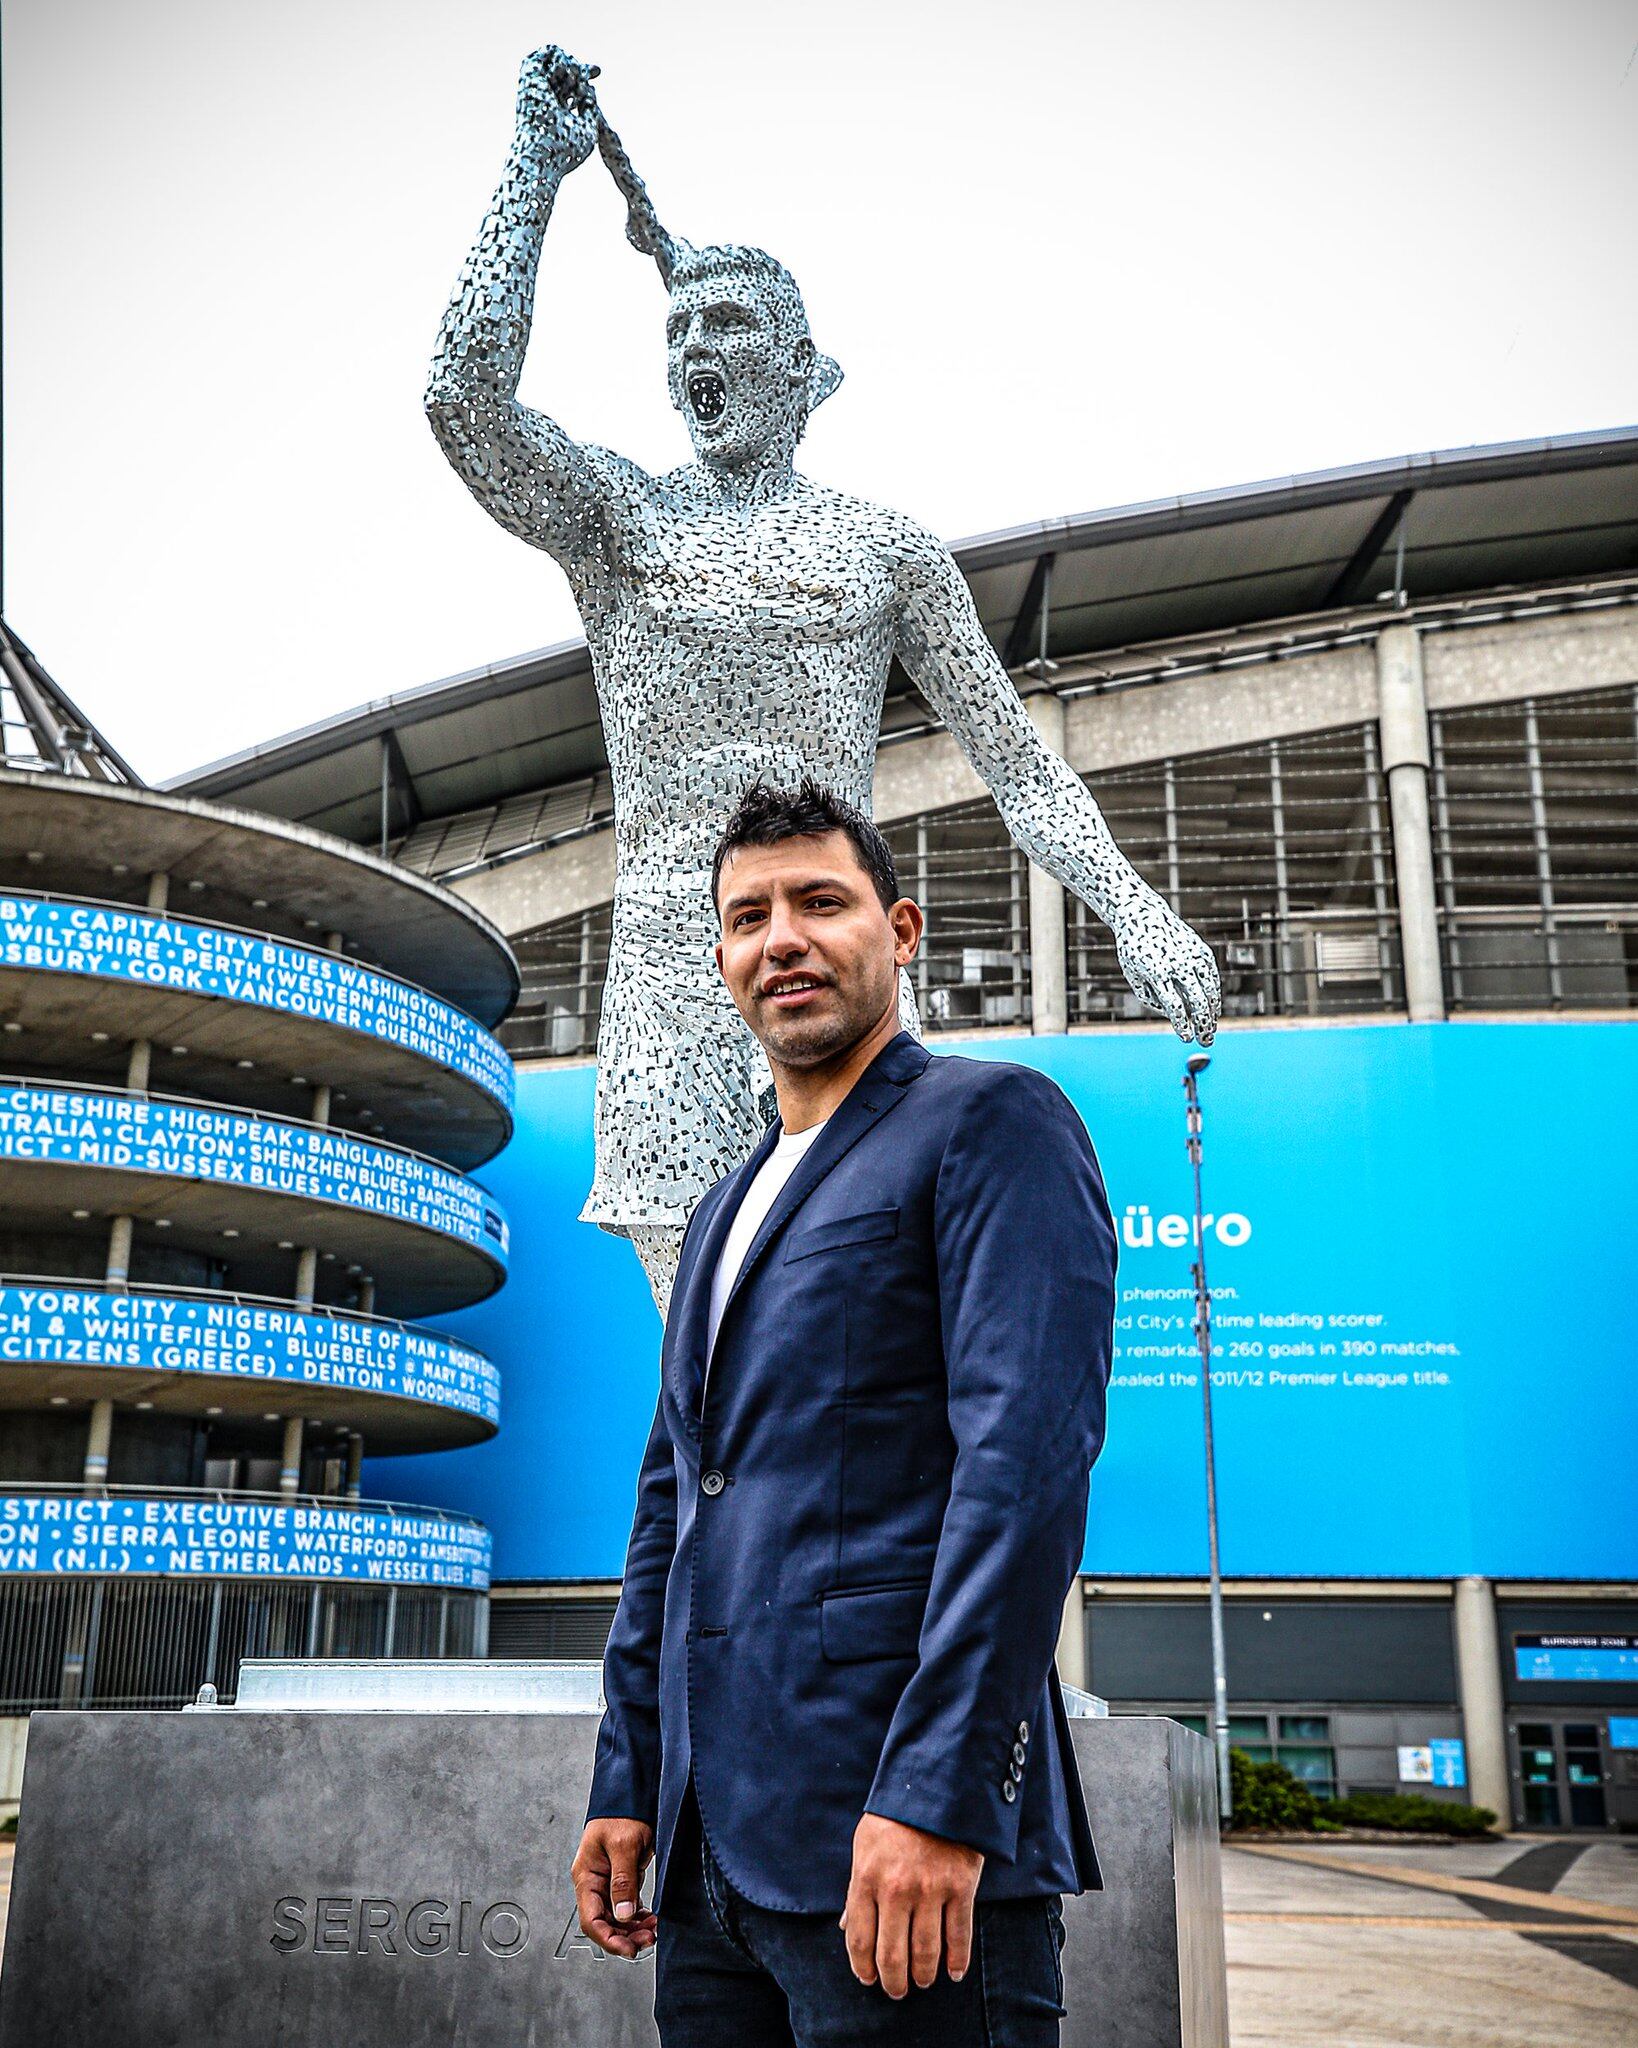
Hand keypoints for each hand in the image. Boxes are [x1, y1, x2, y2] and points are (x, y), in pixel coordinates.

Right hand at [515, 46, 600, 170]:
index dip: (584, 80)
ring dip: (570, 63)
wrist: (542, 154)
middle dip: (581, 69)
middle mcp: (545, 100)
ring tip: (579, 77)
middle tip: (596, 71)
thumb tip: (590, 91)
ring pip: (553, 63)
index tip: (597, 74)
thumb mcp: (587, 131)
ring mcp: (537, 90)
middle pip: (563, 76)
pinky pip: (543, 56)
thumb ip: (590, 110)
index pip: (569, 91)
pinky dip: (559, 56)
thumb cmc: (565, 151)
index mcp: (556, 114)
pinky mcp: (530, 80)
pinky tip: (570, 70)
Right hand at [572, 1817, 657, 1957]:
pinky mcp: (622, 1877)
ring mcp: (609, 1881)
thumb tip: (623, 1915)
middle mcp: (595, 1882)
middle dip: (625, 1936)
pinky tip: (651, 1919)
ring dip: (633, 1928)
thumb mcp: (623, 1845)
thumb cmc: (621, 1813)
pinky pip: (627, 1905)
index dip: (608, 1939)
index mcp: (586, 1875)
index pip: (590, 1919)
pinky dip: (638, 1915)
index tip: (629, 1949)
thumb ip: (622, 1880)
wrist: (633, 1794)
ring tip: (653, 1930)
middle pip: (605, 1922)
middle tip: (648, 1940)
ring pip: (617, 1917)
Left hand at [839, 1813, 983, 1998]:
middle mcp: (896, 1890)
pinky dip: (957, 1961)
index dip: (863, 1967)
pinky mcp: (960, 1887)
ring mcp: (930, 1890)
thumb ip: (856, 1888)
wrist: (937, 1785)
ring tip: (923, 1981)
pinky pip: (959, 1936)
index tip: (869, 1979)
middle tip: (897, 1990)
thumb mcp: (864, 1846)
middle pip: (892, 1955)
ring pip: (925, 1952)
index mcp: (866, 1878)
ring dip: (923, 1975)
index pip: (859, 1939)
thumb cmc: (894, 1817)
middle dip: (893, 1982)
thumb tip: (846, 1926)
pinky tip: (953, 1973)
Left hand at [1115, 893, 1220, 1044]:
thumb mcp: (1132, 974)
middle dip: (1203, 1024)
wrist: (1143, 915)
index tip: (1186, 1038)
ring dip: (1213, 1012)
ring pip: (1210, 989)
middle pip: (1197, 1000)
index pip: (1174, 1005)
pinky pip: (1212, 977)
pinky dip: (1215, 994)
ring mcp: (1192, 956)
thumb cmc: (1134, 949)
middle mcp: (1177, 964)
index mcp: (1156, 972)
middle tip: (1205, 1040)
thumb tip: (1172, 1014)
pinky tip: (1213, 1007)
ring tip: (1210, 1028)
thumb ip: (1149, 996)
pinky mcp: (1201, 950)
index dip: (1182, 1024)